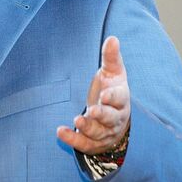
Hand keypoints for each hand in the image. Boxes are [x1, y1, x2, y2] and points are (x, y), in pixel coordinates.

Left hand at [57, 36, 130, 154]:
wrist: (115, 120)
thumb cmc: (111, 91)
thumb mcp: (113, 73)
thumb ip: (111, 57)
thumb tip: (112, 38)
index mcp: (121, 100)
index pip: (119, 100)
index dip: (113, 98)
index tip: (105, 95)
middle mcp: (114, 119)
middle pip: (111, 119)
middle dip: (102, 116)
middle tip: (92, 111)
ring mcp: (104, 132)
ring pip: (98, 133)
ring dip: (87, 128)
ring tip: (77, 120)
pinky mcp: (92, 143)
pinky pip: (83, 144)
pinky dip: (72, 140)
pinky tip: (60, 132)